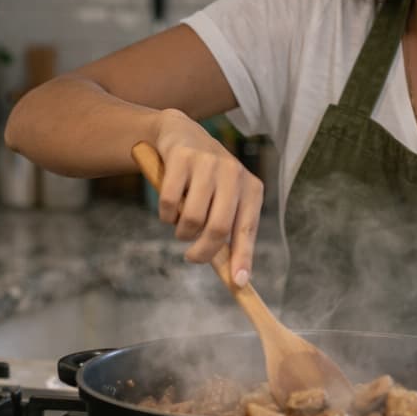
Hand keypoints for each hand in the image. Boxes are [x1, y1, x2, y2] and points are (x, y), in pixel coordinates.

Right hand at [151, 110, 264, 285]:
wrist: (181, 133)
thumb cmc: (206, 178)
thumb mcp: (225, 198)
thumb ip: (228, 229)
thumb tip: (234, 275)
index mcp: (251, 188)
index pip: (248, 229)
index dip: (243, 257)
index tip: (238, 282)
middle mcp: (233, 173)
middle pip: (218, 228)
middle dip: (202, 252)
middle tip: (192, 257)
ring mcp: (207, 164)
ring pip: (192, 218)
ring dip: (181, 231)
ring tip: (180, 224)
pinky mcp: (182, 158)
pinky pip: (169, 202)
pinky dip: (165, 214)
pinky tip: (168, 208)